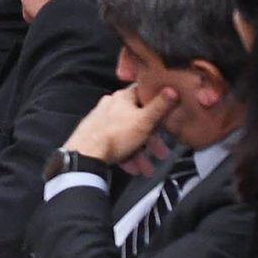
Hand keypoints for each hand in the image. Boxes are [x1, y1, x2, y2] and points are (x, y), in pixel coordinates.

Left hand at [63, 85, 177, 164]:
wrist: (85, 154)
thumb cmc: (115, 135)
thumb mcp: (145, 120)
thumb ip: (160, 106)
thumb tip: (172, 89)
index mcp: (123, 97)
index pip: (145, 94)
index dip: (159, 105)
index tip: (168, 117)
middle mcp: (111, 105)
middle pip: (138, 120)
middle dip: (152, 139)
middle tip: (161, 153)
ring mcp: (102, 120)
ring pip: (128, 135)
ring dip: (140, 152)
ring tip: (146, 168)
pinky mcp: (96, 134)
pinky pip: (116, 143)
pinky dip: (126, 155)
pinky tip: (132, 168)